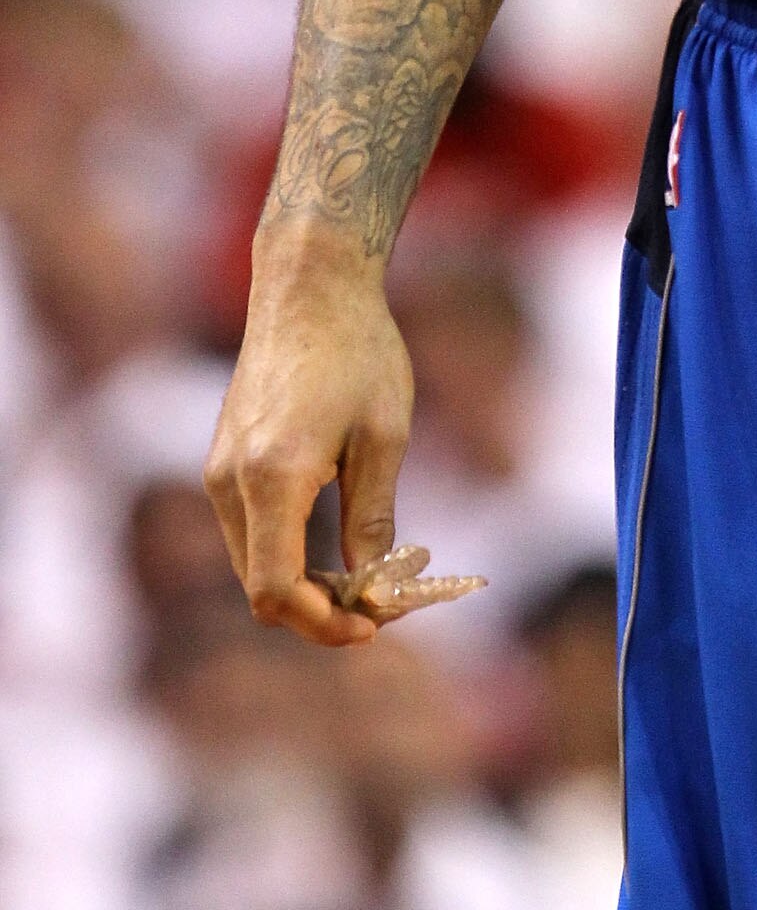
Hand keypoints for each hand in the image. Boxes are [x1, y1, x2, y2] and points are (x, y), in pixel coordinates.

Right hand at [205, 235, 415, 646]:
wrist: (310, 283)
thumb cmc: (358, 350)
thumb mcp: (384, 437)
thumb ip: (374, 521)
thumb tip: (377, 594)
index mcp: (271, 477)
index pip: (277, 589)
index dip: (322, 624)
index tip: (373, 626)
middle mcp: (230, 481)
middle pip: (260, 588)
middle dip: (318, 612)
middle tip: (382, 608)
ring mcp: (219, 470)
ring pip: (251, 565)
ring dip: (303, 586)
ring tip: (367, 578)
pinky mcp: (223, 459)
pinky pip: (248, 533)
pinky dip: (286, 554)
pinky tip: (335, 544)